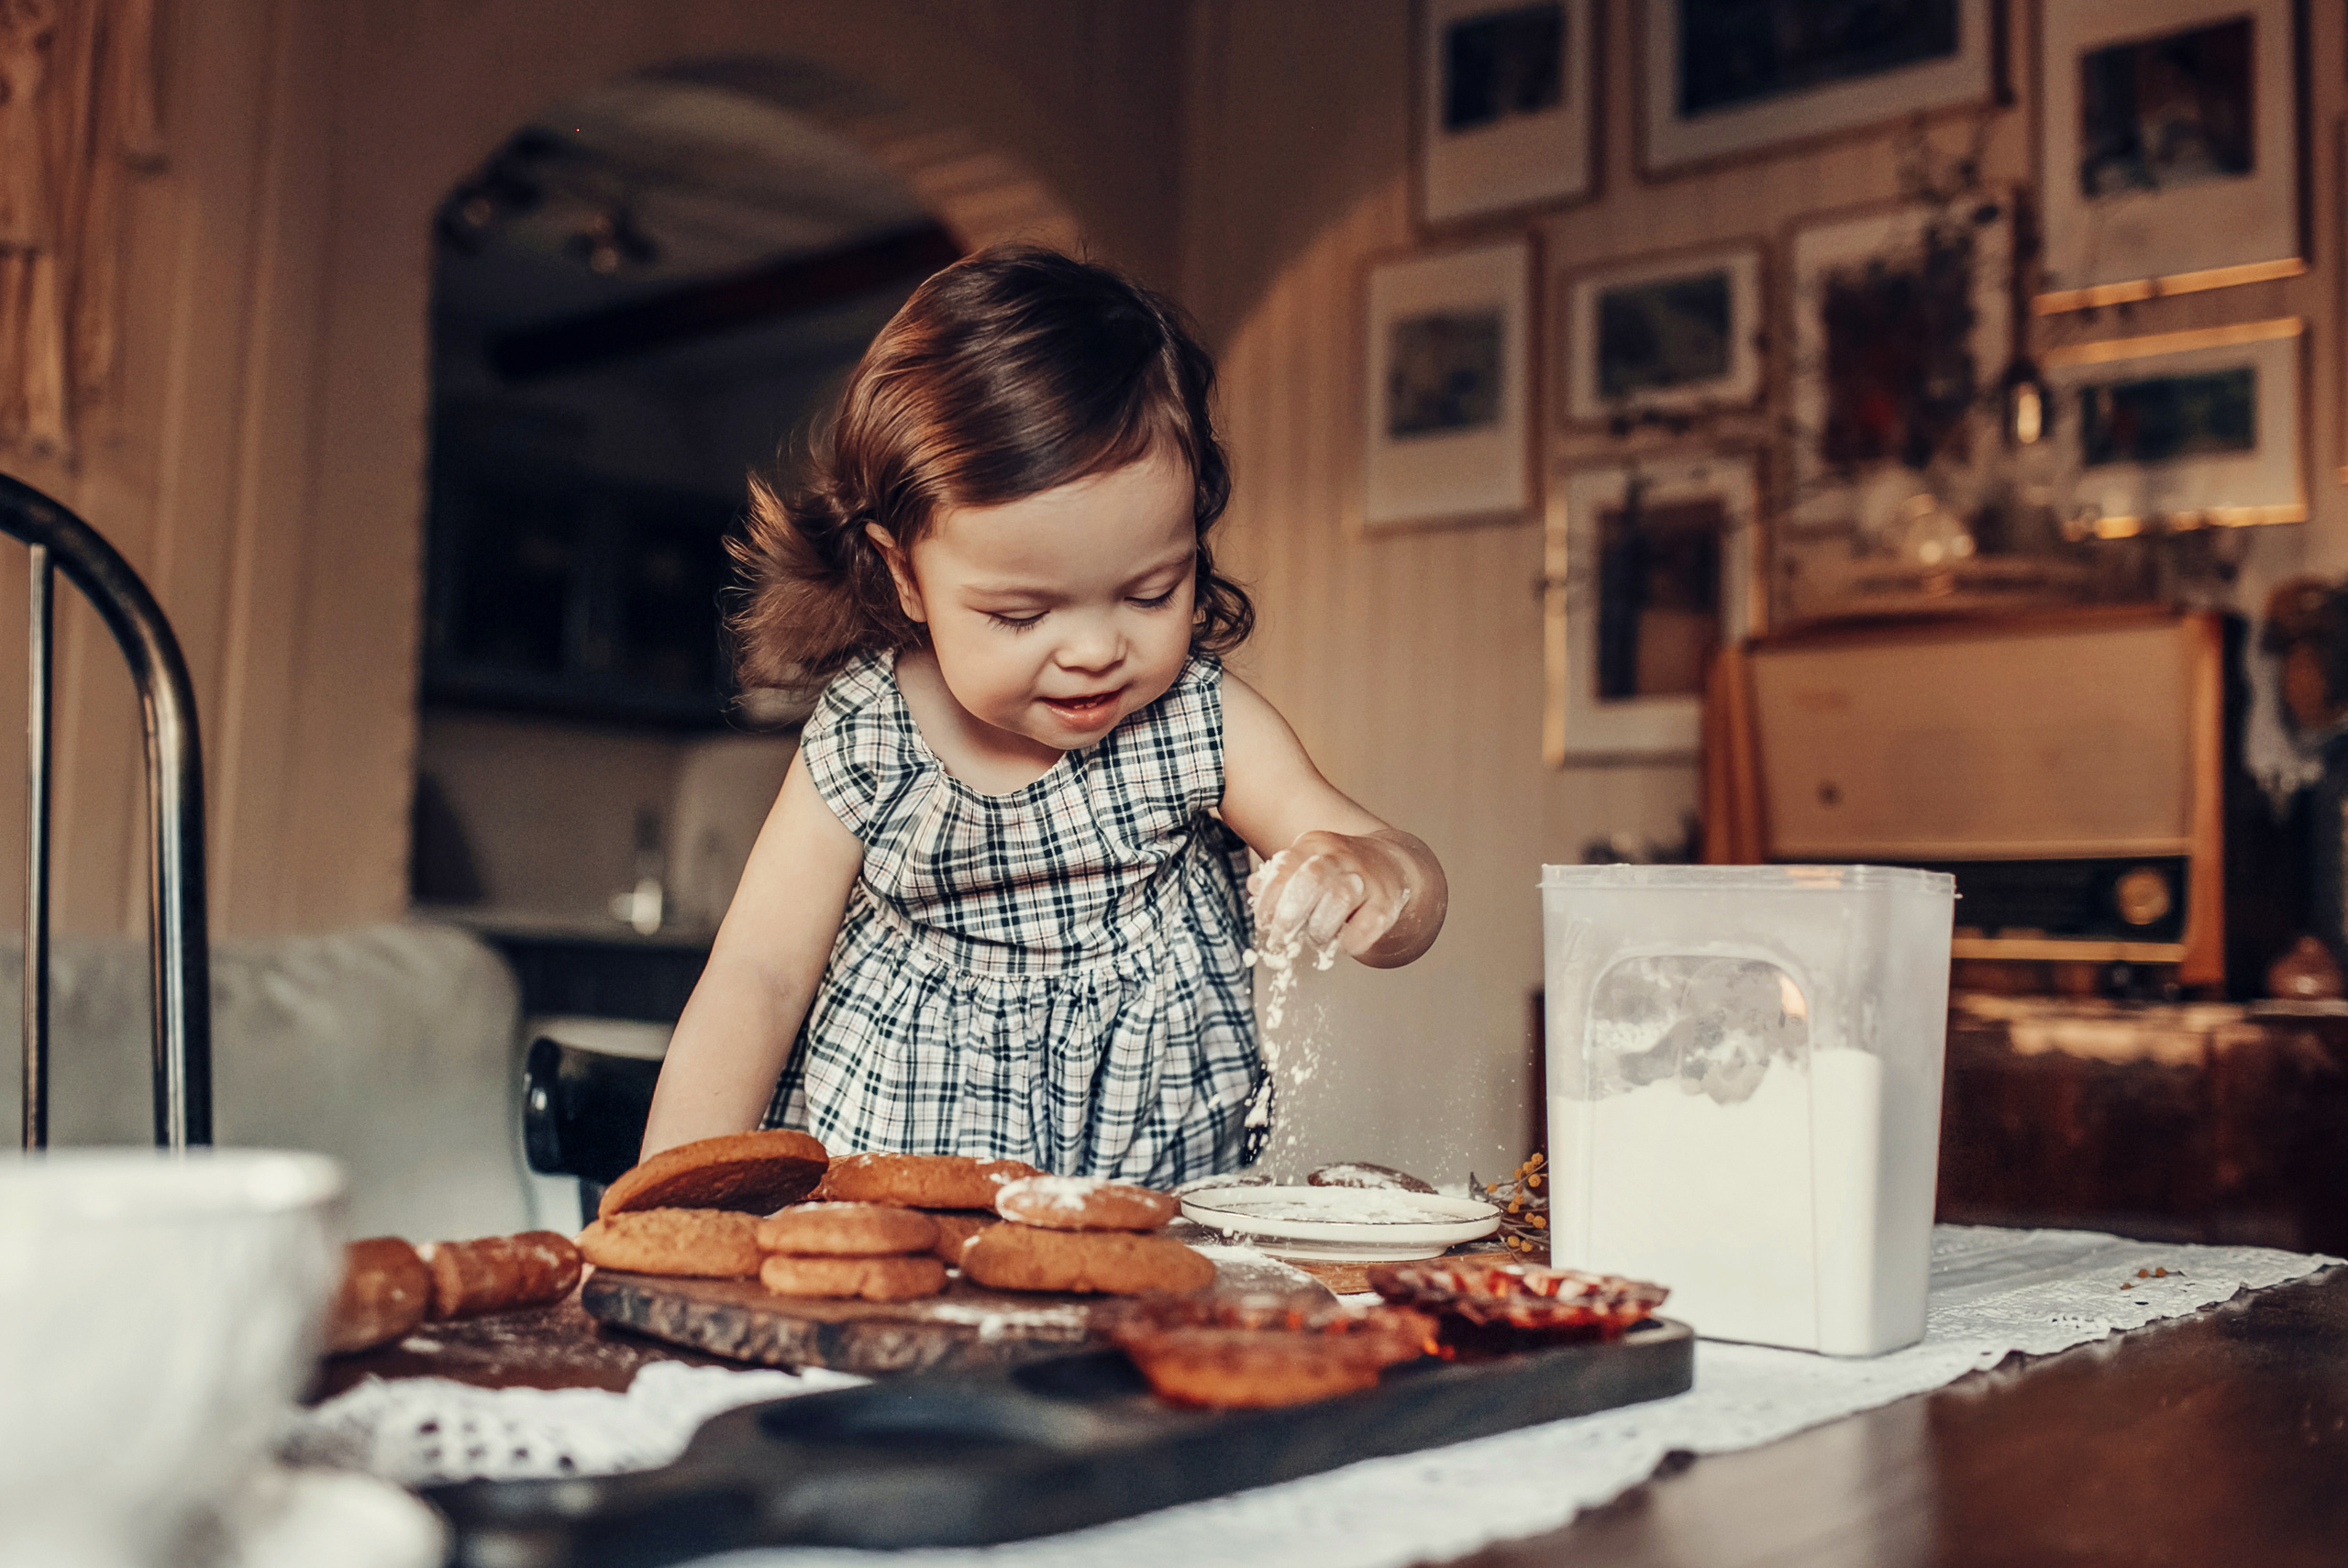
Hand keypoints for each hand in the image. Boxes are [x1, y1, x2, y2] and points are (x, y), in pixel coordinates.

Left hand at [1246, 830, 1413, 958]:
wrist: (1391, 867)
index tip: (1265, 923)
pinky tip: (1344, 944)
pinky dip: (1351, 940)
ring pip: (1339, 899)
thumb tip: (1253, 886)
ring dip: (1320, 928)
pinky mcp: (1387, 901)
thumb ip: (1279, 878)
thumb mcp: (1306, 866)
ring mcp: (1366, 877)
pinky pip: (1369, 922)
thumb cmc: (1337, 873)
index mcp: (1314, 845)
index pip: (1284, 867)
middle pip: (1311, 880)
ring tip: (1316, 938)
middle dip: (1290, 915)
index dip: (1269, 899)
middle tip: (1281, 939)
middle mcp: (1341, 856)